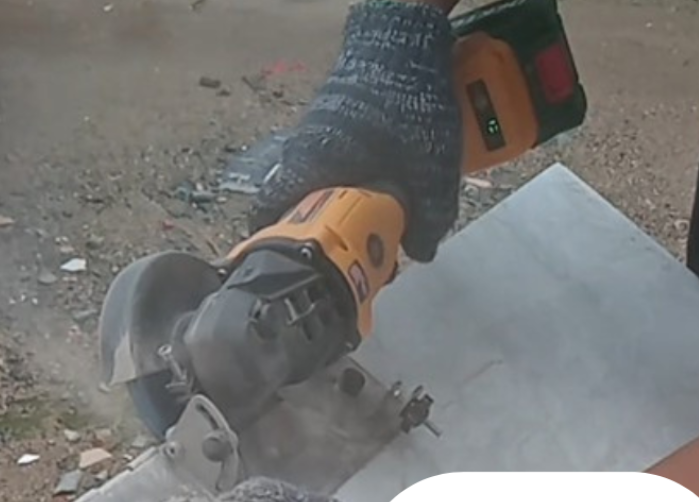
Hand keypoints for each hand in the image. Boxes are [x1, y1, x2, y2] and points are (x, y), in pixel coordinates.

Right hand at [250, 0, 462, 262]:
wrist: (406, 37)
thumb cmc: (407, 103)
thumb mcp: (429, 168)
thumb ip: (429, 216)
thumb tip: (420, 253)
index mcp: (310, 167)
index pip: (269, 214)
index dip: (280, 245)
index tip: (297, 268)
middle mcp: (302, 152)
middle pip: (298, 207)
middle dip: (321, 235)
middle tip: (349, 255)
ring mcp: (314, 134)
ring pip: (315, 187)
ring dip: (337, 210)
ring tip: (370, 226)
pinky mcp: (331, 122)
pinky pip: (330, 165)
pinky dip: (347, 184)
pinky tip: (378, 187)